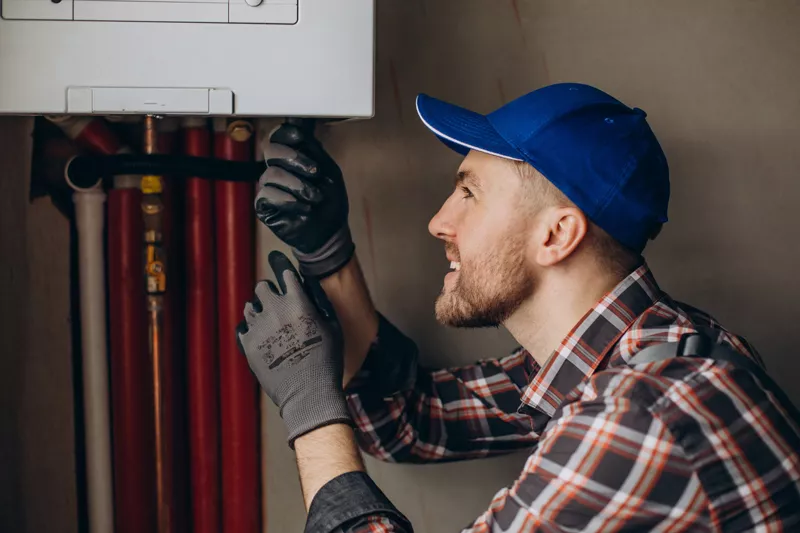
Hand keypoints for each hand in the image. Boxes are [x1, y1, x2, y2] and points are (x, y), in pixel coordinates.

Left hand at [236, 251, 351, 445]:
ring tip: (269, 323)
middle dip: (269, 291)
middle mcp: (275, 309)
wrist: (308, 393)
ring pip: (250, 306)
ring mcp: (258, 327)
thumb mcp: (333, 327)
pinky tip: (262, 337)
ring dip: (259, 310)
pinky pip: (243, 327)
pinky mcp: (247, 344)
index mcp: (298, 301)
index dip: (280, 263)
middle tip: (277, 302)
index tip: (276, 259)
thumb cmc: (327, 360)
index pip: (283, 271)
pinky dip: (251, 330)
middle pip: (262, 286)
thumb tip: (308, 285)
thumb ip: (319, 302)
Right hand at [255, 121, 353, 278]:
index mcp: (294, 157)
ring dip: (297, 185)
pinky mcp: (264, 205)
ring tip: (315, 197)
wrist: (329, 232)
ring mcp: (270, 187)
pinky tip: (303, 208)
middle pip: (271, 149)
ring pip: (271, 174)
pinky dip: (288, 200)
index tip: (300, 138)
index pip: (280, 135)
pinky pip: (267, 195)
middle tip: (315, 172)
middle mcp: (279, 169)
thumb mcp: (329, 172)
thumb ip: (314, 152)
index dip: (287, 133)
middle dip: (294, 157)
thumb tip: (298, 130)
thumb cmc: (330, 202)